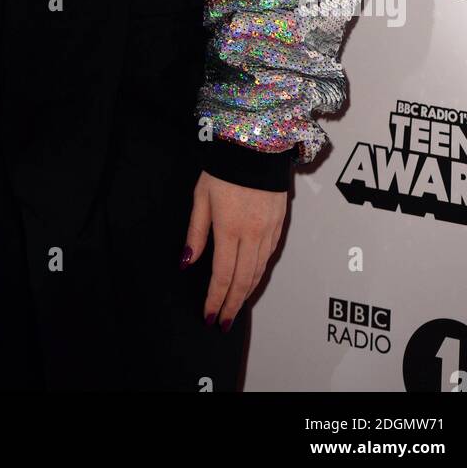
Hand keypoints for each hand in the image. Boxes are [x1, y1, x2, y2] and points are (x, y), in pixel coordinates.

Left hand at [183, 169, 286, 327]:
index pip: (223, 275)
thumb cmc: (224, 167)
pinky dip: (259, 274)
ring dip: (247, 293)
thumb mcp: (201, 196)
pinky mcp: (279, 224)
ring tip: (235, 307)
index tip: (209, 315)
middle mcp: (252, 234)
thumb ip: (196, 232)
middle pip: (243, 280)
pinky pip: (269, 257)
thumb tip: (187, 262)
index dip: (215, 299)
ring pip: (259, 271)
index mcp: (230, 227)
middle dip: (232, 305)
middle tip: (224, 322)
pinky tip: (251, 281)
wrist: (257, 145)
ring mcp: (269, 230)